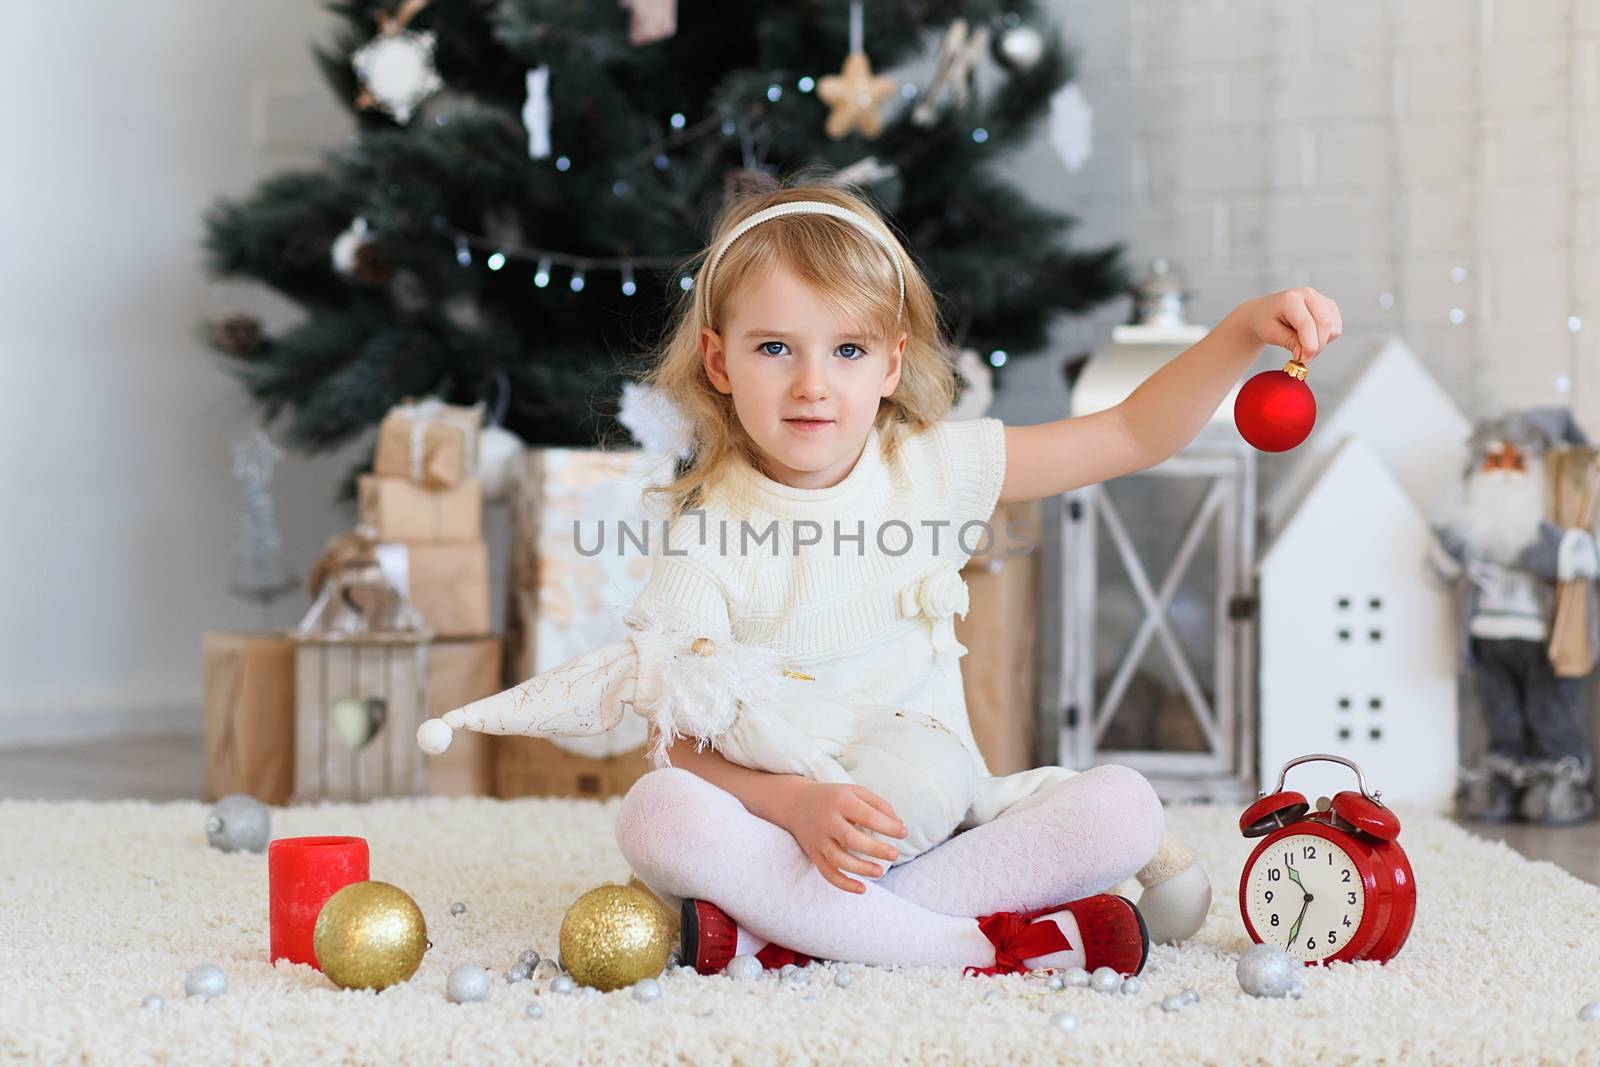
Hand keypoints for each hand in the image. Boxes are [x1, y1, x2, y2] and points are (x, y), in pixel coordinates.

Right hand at [780, 781, 907, 894]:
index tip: (903, 833)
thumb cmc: (834, 798)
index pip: (868, 815)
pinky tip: (862, 889)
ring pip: (838, 859)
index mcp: (841, 801)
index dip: (888, 826)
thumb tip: (899, 826)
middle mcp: (827, 820)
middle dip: (876, 849)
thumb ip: (879, 805)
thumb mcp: (855, 792)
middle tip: (894, 854)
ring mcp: (818, 839)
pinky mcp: (813, 854)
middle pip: (851, 838)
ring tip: (879, 872)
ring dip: (860, 868)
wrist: (795, 803)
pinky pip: (827, 872)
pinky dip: (843, 884)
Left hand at [1234, 286, 1342, 364]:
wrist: (1265, 312)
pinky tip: (1310, 337)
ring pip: (1333, 328)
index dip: (1309, 346)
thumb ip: (1289, 342)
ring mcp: (1322, 300)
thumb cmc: (1265, 320)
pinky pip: (1335, 329)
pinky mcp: (1330, 308)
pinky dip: (1325, 338)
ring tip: (1302, 343)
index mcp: (1291, 299)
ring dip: (1321, 343)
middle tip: (1303, 359)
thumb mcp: (1270, 334)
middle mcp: (1309, 295)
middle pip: (1325, 324)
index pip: (1307, 324)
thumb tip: (1305, 355)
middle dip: (1317, 346)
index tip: (1304, 361)